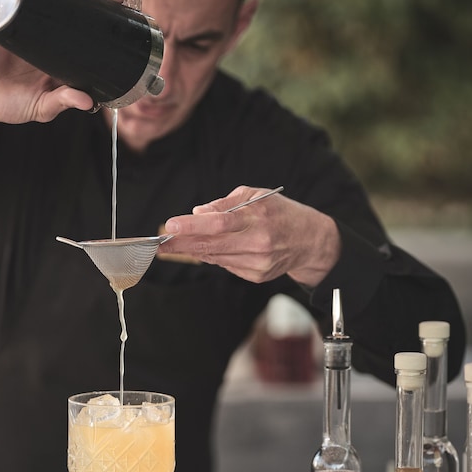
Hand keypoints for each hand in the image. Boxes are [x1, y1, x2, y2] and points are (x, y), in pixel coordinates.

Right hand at [0, 0, 120, 130]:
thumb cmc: (6, 103)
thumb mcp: (39, 108)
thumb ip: (62, 103)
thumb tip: (90, 103)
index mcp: (59, 61)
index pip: (87, 41)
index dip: (105, 30)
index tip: (123, 23)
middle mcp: (48, 41)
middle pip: (77, 17)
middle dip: (97, 4)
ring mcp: (29, 27)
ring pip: (56, 2)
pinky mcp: (9, 17)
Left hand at [161, 186, 341, 285]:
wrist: (310, 240)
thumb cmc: (281, 213)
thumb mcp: (256, 195)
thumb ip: (225, 204)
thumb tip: (197, 213)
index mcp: (258, 218)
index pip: (218, 223)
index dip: (192, 226)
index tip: (171, 227)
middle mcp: (257, 242)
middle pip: (212, 245)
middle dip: (182, 244)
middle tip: (161, 243)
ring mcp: (257, 262)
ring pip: (216, 257)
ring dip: (193, 251)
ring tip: (174, 245)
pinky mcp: (256, 276)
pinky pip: (226, 265)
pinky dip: (214, 256)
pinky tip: (209, 249)